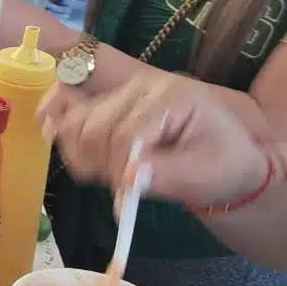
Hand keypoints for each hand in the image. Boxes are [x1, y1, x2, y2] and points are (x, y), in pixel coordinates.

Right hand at [37, 74, 270, 207]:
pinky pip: (69, 114)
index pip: (127, 133)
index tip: (125, 198)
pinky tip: (66, 148)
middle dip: (102, 165)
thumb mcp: (209, 176)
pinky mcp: (106, 106)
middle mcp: (142, 87)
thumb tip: (130, 179)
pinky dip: (61, 134)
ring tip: (106, 178)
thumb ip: (170, 176)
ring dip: (82, 157)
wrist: (225, 159)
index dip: (120, 169)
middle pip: (96, 127)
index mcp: (173, 96)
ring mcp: (121, 94)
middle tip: (120, 191)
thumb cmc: (223, 166)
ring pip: (77, 124)